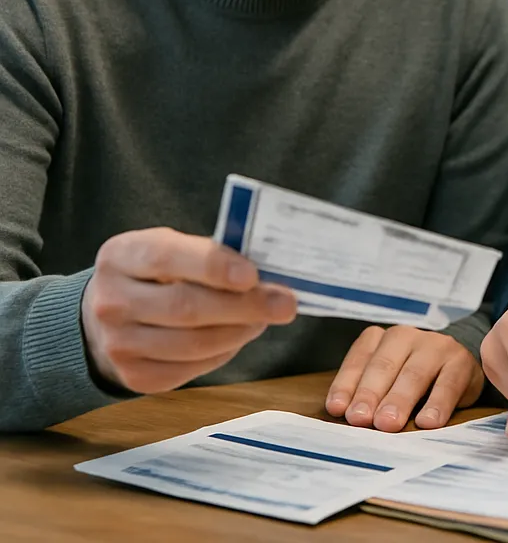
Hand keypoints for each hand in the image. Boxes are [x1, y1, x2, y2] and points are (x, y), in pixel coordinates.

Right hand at [82, 227, 296, 393]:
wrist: (107, 314)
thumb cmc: (157, 272)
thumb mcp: (172, 247)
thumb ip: (209, 254)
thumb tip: (266, 273)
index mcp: (122, 255)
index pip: (168, 259)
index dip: (214, 267)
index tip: (253, 275)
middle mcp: (111, 301)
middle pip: (186, 308)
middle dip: (244, 306)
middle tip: (285, 304)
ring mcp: (117, 344)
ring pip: (193, 344)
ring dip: (240, 332)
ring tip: (265, 319)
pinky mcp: (133, 376)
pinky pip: (190, 368)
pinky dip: (223, 352)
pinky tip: (238, 336)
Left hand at [325, 325, 483, 431]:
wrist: (459, 361)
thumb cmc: (411, 377)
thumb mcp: (387, 379)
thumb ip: (368, 394)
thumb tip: (347, 419)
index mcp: (381, 338)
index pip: (360, 359)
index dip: (347, 384)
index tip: (338, 408)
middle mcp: (406, 337)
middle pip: (384, 365)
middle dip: (370, 393)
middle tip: (360, 419)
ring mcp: (435, 347)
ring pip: (414, 374)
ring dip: (399, 400)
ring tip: (388, 424)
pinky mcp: (460, 362)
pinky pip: (448, 384)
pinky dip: (437, 404)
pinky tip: (427, 422)